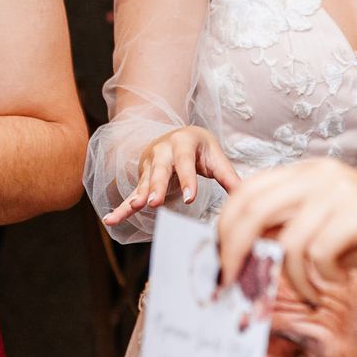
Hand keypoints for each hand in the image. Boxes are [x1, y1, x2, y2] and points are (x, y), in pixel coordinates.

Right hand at [102, 125, 240, 227]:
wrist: (177, 135)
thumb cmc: (200, 148)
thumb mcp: (215, 156)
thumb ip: (228, 175)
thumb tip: (245, 194)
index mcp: (183, 142)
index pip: (184, 162)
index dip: (187, 180)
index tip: (190, 198)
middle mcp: (163, 150)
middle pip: (160, 170)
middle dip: (157, 187)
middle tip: (155, 203)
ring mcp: (150, 165)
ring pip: (145, 182)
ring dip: (138, 196)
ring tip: (134, 207)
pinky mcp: (143, 178)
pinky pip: (132, 193)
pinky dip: (121, 208)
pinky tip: (111, 220)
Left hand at [216, 159, 356, 302]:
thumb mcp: (324, 229)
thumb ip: (287, 231)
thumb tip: (240, 254)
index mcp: (307, 171)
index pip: (247, 190)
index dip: (225, 227)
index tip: (219, 261)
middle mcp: (319, 173)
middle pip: (252, 210)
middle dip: (234, 252)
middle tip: (231, 285)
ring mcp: (339, 190)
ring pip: (285, 241)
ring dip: (292, 279)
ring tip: (312, 293)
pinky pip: (316, 255)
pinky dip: (320, 280)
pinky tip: (337, 285)